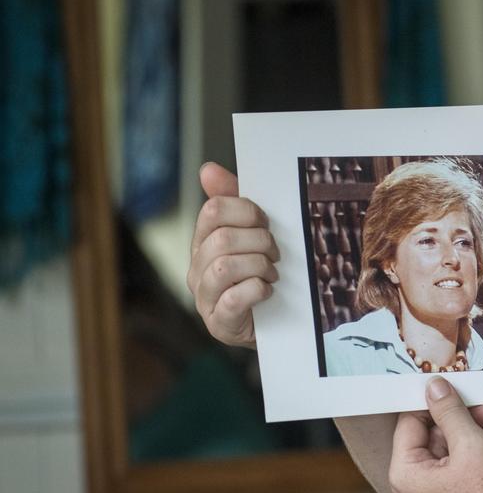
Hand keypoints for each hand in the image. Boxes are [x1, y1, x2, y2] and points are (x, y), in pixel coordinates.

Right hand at [186, 162, 279, 347]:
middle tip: (276, 253)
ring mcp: (204, 298)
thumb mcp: (253, 233)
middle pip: (222, 238)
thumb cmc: (260, 272)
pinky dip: (256, 290)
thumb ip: (234, 200)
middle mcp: (197, 269)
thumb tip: (208, 169)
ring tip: (272, 274)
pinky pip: (232, 299)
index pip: (214, 211)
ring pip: (224, 267)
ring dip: (258, 266)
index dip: (248, 212)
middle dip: (259, 242)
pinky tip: (267, 290)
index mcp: (203, 242)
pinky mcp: (219, 323)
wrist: (274, 323)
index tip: (267, 223)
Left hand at [389, 378, 482, 492]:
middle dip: (464, 417)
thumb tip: (435, 389)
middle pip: (434, 435)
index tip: (449, 388)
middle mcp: (414, 489)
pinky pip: (460, 464)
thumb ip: (449, 410)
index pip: (409, 424)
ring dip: (477, 429)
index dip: (432, 403)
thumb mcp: (468, 440)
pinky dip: (479, 449)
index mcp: (405, 475)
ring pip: (451, 448)